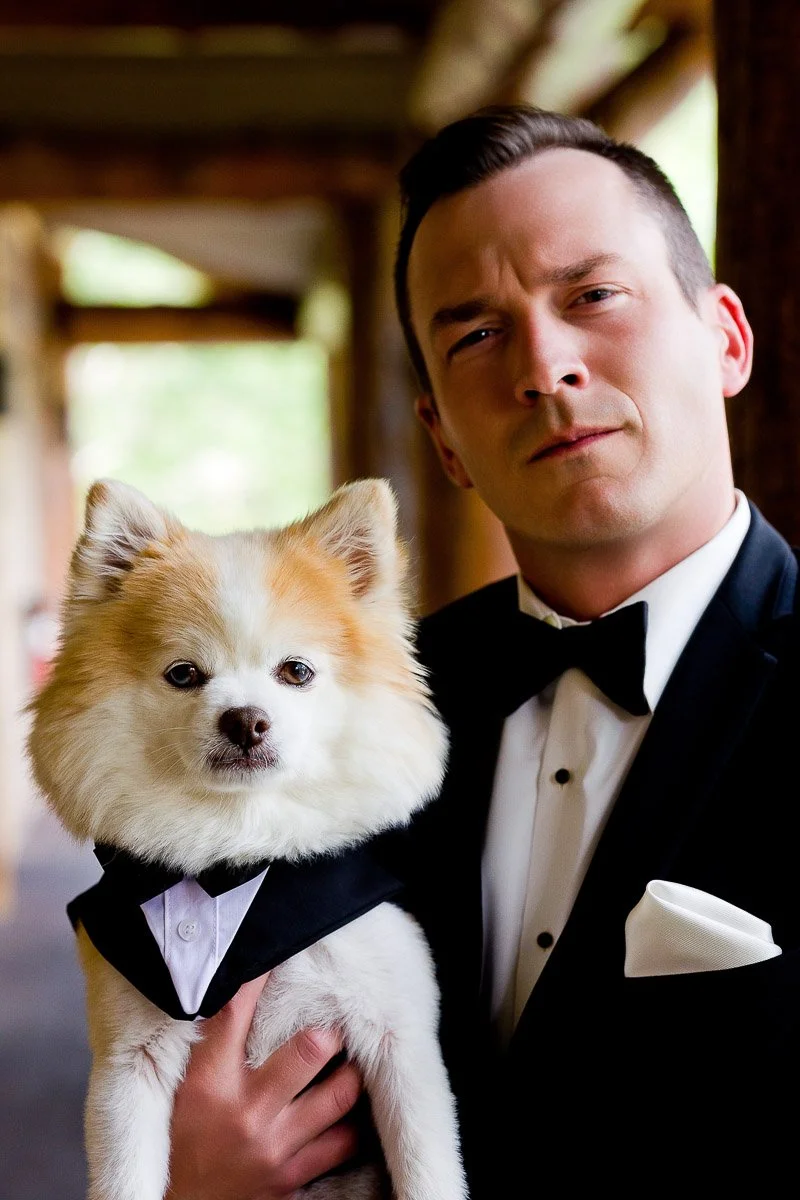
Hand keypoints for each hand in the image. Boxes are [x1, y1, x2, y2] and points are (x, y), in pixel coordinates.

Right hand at [167, 973, 362, 1199]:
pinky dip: (352, 1122)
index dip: (261, 977)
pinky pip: (342, 1143)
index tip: (278, 954)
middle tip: (338, 1017)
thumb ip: (209, 1043)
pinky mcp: (290, 1178)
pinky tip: (351, 1105)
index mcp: (208, 1082)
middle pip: (310, 1049)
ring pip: (339, 1095)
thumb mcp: (181, 1086)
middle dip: (330, 1029)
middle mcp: (245, 1111)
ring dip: (351, 1073)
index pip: (236, 1013)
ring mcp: (272, 1147)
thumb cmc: (177, 1139)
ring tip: (354, 1057)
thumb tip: (236, 986)